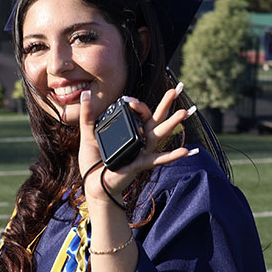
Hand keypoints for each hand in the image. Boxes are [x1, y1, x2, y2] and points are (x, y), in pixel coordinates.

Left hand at [78, 84, 195, 207]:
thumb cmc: (93, 160)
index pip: (139, 113)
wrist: (92, 182)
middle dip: (167, 103)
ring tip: (185, 112)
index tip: (128, 100)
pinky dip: (172, 155)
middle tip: (177, 88)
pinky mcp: (140, 164)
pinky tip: (185, 151)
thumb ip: (89, 115)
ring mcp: (142, 151)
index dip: (137, 104)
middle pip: (156, 118)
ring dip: (173, 123)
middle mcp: (139, 139)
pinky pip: (158, 159)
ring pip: (160, 134)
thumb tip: (85, 94)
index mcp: (129, 131)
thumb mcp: (89, 134)